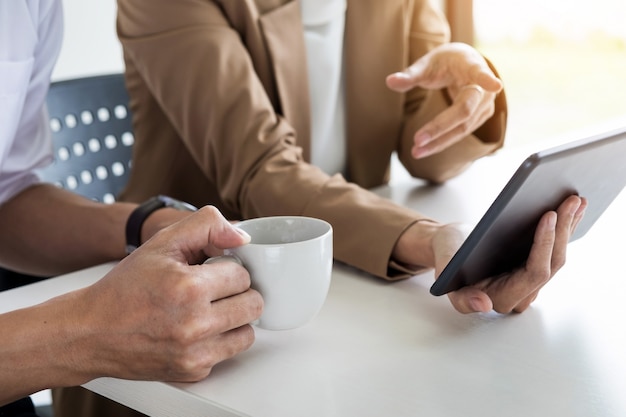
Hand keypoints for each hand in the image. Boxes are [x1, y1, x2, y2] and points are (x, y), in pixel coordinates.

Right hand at [68, 206, 262, 382]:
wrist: (91, 332)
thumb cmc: (127, 286)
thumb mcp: (163, 242)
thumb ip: (207, 226)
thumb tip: (243, 238)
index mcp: (189, 288)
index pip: (243, 275)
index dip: (228, 268)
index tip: (210, 271)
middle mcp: (194, 325)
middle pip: (253, 304)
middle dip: (237, 293)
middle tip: (214, 290)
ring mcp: (195, 353)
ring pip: (248, 332)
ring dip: (234, 318)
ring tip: (208, 309)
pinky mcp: (193, 371)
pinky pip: (229, 352)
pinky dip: (219, 340)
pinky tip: (197, 330)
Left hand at [386, 42, 502, 158]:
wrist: (467, 66)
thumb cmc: (448, 62)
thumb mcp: (429, 63)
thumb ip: (410, 74)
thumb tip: (390, 81)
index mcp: (472, 67)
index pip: (481, 74)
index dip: (487, 80)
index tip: (496, 85)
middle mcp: (484, 89)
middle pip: (464, 111)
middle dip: (440, 127)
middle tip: (417, 140)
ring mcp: (484, 106)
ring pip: (462, 128)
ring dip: (439, 142)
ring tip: (415, 151)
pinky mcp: (479, 119)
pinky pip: (459, 133)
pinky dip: (441, 142)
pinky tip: (423, 150)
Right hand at [432, 195, 586, 313]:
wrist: (450, 248)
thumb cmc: (447, 255)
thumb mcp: (446, 269)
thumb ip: (461, 293)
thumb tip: (483, 304)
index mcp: (501, 298)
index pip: (534, 273)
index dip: (544, 244)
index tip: (547, 215)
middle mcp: (521, 295)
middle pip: (552, 264)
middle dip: (562, 230)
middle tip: (569, 200)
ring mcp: (531, 283)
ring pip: (558, 257)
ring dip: (569, 227)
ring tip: (576, 201)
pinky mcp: (535, 269)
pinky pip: (554, 251)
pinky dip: (564, 229)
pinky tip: (573, 210)